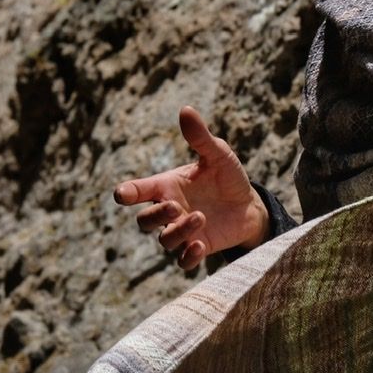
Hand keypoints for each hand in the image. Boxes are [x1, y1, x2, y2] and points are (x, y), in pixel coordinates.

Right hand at [113, 106, 268, 270]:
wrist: (249, 204)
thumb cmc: (228, 177)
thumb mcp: (218, 155)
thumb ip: (201, 137)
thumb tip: (186, 110)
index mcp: (167, 186)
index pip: (137, 191)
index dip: (126, 193)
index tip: (122, 194)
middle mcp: (170, 211)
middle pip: (144, 222)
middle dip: (155, 215)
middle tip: (176, 205)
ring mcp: (182, 232)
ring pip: (164, 241)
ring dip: (178, 231)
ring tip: (201, 216)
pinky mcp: (198, 248)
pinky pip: (183, 261)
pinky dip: (188, 256)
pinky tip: (201, 246)